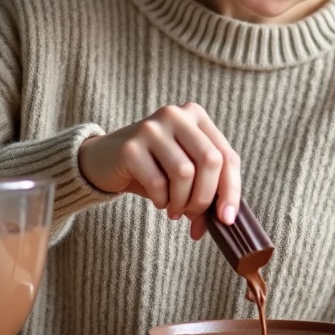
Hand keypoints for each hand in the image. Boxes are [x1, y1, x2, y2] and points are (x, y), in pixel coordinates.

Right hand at [78, 103, 240, 237]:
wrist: (103, 160)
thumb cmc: (152, 167)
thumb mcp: (184, 172)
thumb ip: (207, 189)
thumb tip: (225, 219)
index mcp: (195, 115)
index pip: (226, 155)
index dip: (231, 190)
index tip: (227, 218)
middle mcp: (175, 115)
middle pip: (210, 161)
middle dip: (205, 197)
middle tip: (192, 214)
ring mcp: (151, 128)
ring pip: (185, 173)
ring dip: (182, 202)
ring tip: (174, 209)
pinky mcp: (130, 147)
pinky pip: (158, 183)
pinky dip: (162, 201)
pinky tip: (159, 201)